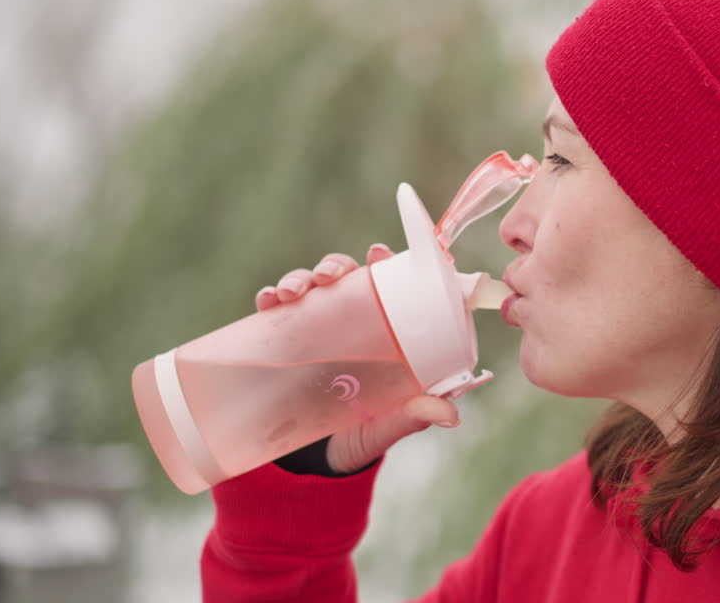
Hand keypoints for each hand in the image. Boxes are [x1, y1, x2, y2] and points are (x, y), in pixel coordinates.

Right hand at [256, 243, 460, 473]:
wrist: (309, 466)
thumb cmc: (359, 436)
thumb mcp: (387, 426)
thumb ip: (413, 417)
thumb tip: (450, 415)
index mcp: (378, 334)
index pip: (384, 287)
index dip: (382, 263)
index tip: (377, 253)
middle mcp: (344, 326)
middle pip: (342, 279)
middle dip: (334, 266)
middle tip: (331, 274)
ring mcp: (310, 332)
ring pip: (306, 288)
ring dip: (299, 278)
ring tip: (294, 290)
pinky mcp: (278, 344)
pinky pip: (272, 312)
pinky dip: (269, 298)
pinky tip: (270, 299)